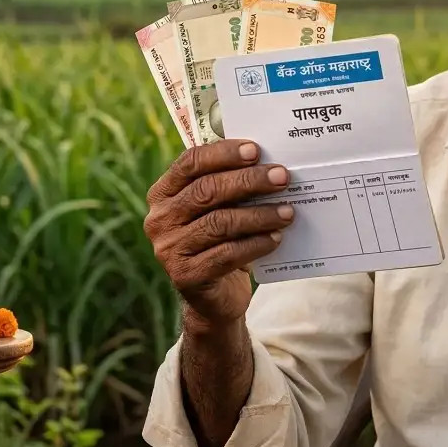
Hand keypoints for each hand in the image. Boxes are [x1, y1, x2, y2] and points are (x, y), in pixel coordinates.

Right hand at [145, 139, 293, 331]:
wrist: (213, 295)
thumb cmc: (220, 240)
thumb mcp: (219, 209)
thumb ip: (230, 185)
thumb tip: (268, 161)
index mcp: (163, 193)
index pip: (189, 163)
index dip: (223, 154)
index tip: (255, 151)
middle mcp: (160, 219)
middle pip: (206, 191)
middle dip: (248, 181)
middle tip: (282, 177)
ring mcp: (169, 249)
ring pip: (219, 223)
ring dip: (259, 215)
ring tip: (287, 212)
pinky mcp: (185, 276)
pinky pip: (226, 254)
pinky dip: (255, 244)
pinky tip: (276, 238)